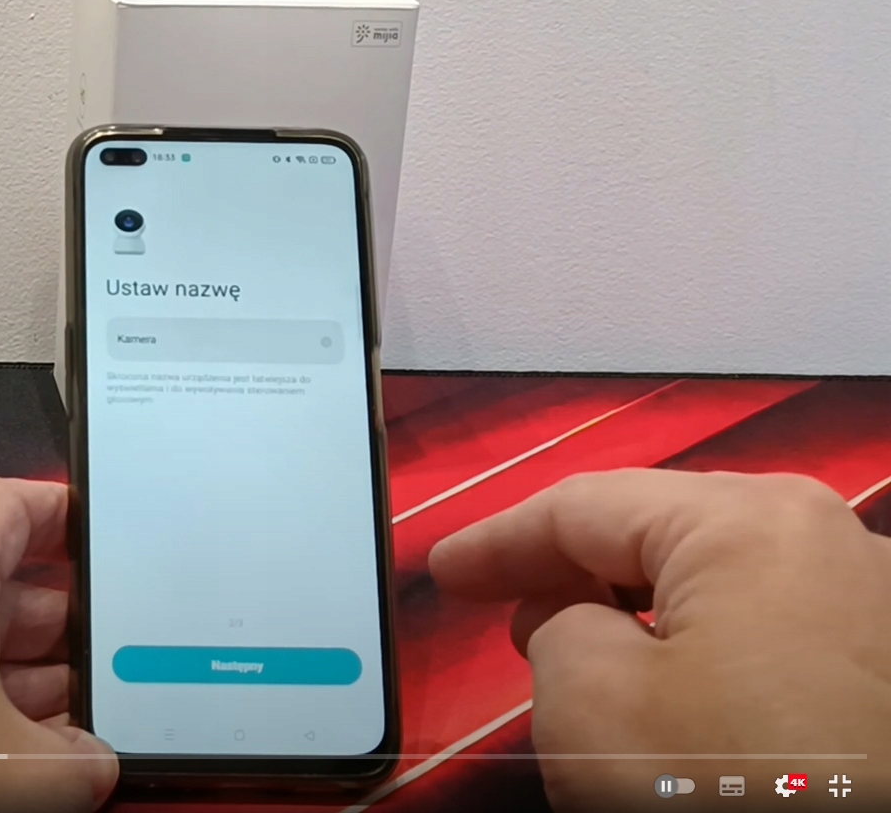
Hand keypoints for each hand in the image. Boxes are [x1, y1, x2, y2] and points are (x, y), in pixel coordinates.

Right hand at [431, 469, 890, 809]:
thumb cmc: (739, 786)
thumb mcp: (588, 704)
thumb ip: (554, 632)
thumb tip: (581, 626)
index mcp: (746, 520)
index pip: (585, 506)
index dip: (497, 542)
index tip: (445, 574)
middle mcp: (828, 542)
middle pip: (663, 537)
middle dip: (575, 574)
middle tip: (507, 616)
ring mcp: (876, 611)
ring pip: (724, 592)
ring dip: (644, 623)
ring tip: (587, 668)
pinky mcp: (889, 680)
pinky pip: (777, 641)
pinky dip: (710, 662)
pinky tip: (681, 712)